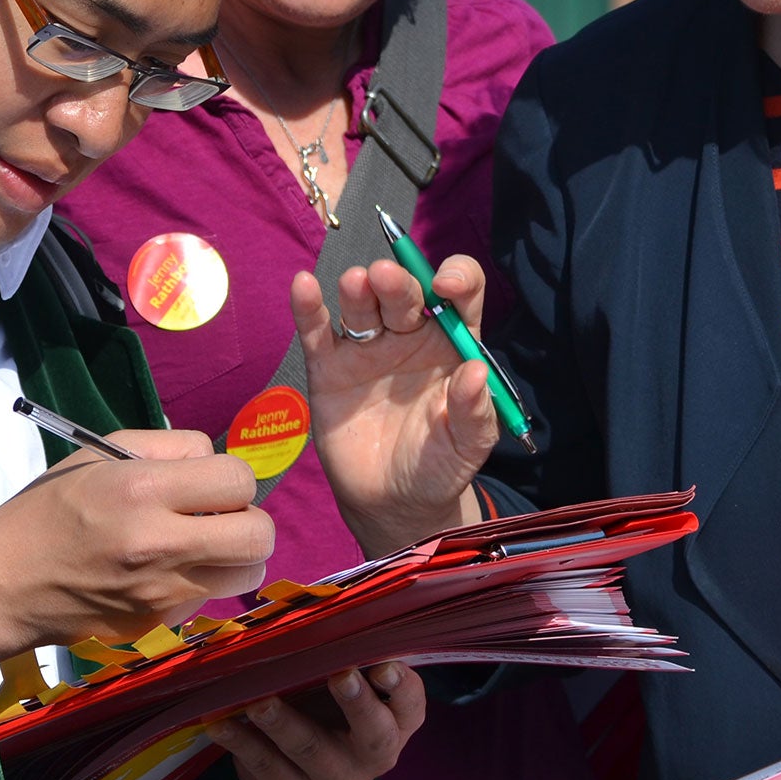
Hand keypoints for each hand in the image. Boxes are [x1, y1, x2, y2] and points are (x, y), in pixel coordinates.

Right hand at [0, 428, 274, 666]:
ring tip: (200, 545)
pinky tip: (163, 574)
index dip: (232, 478)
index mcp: (142, 490)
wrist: (4, 582)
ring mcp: (160, 594)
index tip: (209, 484)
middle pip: (259, 535)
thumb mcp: (102, 453)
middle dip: (248, 519)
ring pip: (246, 573)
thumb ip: (168, 448)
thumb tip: (216, 463)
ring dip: (234, 556)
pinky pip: (207, 600)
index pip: (238, 480)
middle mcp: (159, 545)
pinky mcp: (155, 626)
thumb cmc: (51, 508)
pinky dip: (199, 584)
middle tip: (218, 517)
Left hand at [206, 663, 425, 779]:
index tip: (384, 664)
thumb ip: (349, 653)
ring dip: (283, 722)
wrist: (302, 771)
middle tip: (340, 675)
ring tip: (260, 700)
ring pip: (310, 749)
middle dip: (357, 703)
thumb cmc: (330, 705)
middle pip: (374, 734)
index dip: (401, 685)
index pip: (411, 704)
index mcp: (397, 722)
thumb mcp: (348, 681)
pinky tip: (221, 722)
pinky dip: (242, 742)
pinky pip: (266, 767)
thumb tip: (331, 606)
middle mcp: (375, 755)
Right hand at [294, 256, 498, 557]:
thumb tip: (477, 372)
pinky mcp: (329, 368)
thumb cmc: (440, 465)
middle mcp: (410, 334)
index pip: (460, 295)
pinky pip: (318, 332)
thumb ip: (475, 412)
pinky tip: (303, 285)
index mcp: (452, 342)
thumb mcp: (469, 446)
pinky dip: (308, 307)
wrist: (393, 502)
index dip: (457, 278)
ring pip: (362, 306)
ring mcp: (367, 348)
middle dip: (398, 283)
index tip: (448, 286)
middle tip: (387, 277)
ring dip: (359, 289)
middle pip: (405, 295)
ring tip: (356, 282)